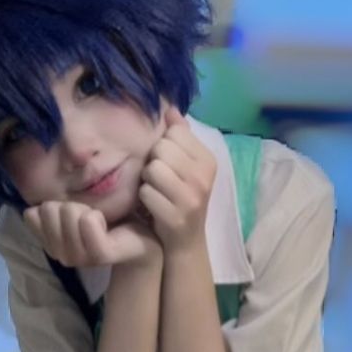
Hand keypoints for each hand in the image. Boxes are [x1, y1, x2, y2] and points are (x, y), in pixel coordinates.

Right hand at [22, 200, 162, 269]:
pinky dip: (97, 215)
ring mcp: (79, 258)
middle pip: (50, 209)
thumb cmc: (105, 222)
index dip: (55, 205)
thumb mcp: (72, 213)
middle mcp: (60, 256)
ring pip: (69, 212)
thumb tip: (31, 211)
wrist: (138, 239)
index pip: (33, 214)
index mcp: (50, 245)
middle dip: (72, 204)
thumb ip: (49, 213)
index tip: (74, 214)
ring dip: (87, 208)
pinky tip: (107, 225)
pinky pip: (88, 221)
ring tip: (101, 221)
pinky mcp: (99, 255)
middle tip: (91, 217)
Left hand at [137, 105, 216, 252]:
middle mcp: (203, 177)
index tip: (168, 162)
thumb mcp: (188, 166)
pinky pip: (145, 192)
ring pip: (152, 169)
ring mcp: (191, 198)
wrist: (186, 242)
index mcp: (208, 160)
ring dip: (146, 180)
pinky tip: (151, 206)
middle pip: (161, 148)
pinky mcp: (175, 216)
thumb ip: (180, 136)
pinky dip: (143, 198)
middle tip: (159, 179)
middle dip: (153, 161)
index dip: (164, 144)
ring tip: (155, 190)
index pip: (175, 131)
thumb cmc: (182, 198)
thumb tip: (169, 108)